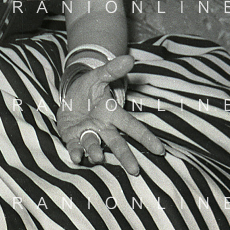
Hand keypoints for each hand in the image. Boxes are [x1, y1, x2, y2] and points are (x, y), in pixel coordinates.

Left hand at [56, 53, 164, 174]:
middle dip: (125, 156)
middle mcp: (103, 127)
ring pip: (95, 144)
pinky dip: (76, 151)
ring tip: (98, 157)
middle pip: (117, 143)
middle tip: (135, 170)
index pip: (132, 126)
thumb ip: (112, 70)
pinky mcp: (72, 136)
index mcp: (112, 113)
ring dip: (96, 151)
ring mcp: (88, 133)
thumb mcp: (98, 76)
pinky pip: (75, 145)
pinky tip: (77, 156)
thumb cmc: (88, 88)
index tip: (160, 150)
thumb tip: (129, 58)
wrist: (69, 95)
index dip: (145, 137)